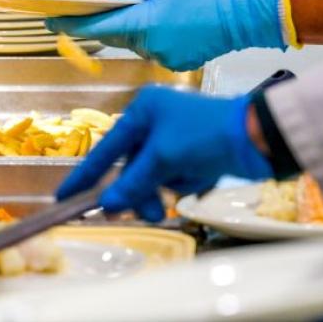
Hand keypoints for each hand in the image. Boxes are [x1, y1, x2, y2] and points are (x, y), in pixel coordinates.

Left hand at [46, 0, 285, 70]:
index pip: (96, 29)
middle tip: (91, 3)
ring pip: (133, 41)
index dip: (70, 25)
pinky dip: (150, 34)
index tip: (51, 21)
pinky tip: (165, 17)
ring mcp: (165, 58)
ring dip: (130, 26)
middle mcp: (151, 47)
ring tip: (143, 4)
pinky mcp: (178, 63)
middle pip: (113, 35)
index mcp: (145, 24)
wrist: (250, 11)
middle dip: (103, 21)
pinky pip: (153, 48)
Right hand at [57, 86, 272, 220]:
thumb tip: (108, 204)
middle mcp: (156, 121)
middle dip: (136, 190)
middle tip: (139, 211)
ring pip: (152, 176)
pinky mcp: (194, 155)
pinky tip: (197, 178)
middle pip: (130, 167)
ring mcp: (175, 139)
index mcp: (144, 110)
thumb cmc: (206, 135)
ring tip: (167, 205)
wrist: (257, 137)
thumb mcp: (164, 157)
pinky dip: (182, 183)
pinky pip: (174, 178)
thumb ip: (133, 182)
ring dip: (159, 191)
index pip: (106, 148)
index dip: (86, 174)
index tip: (64, 196)